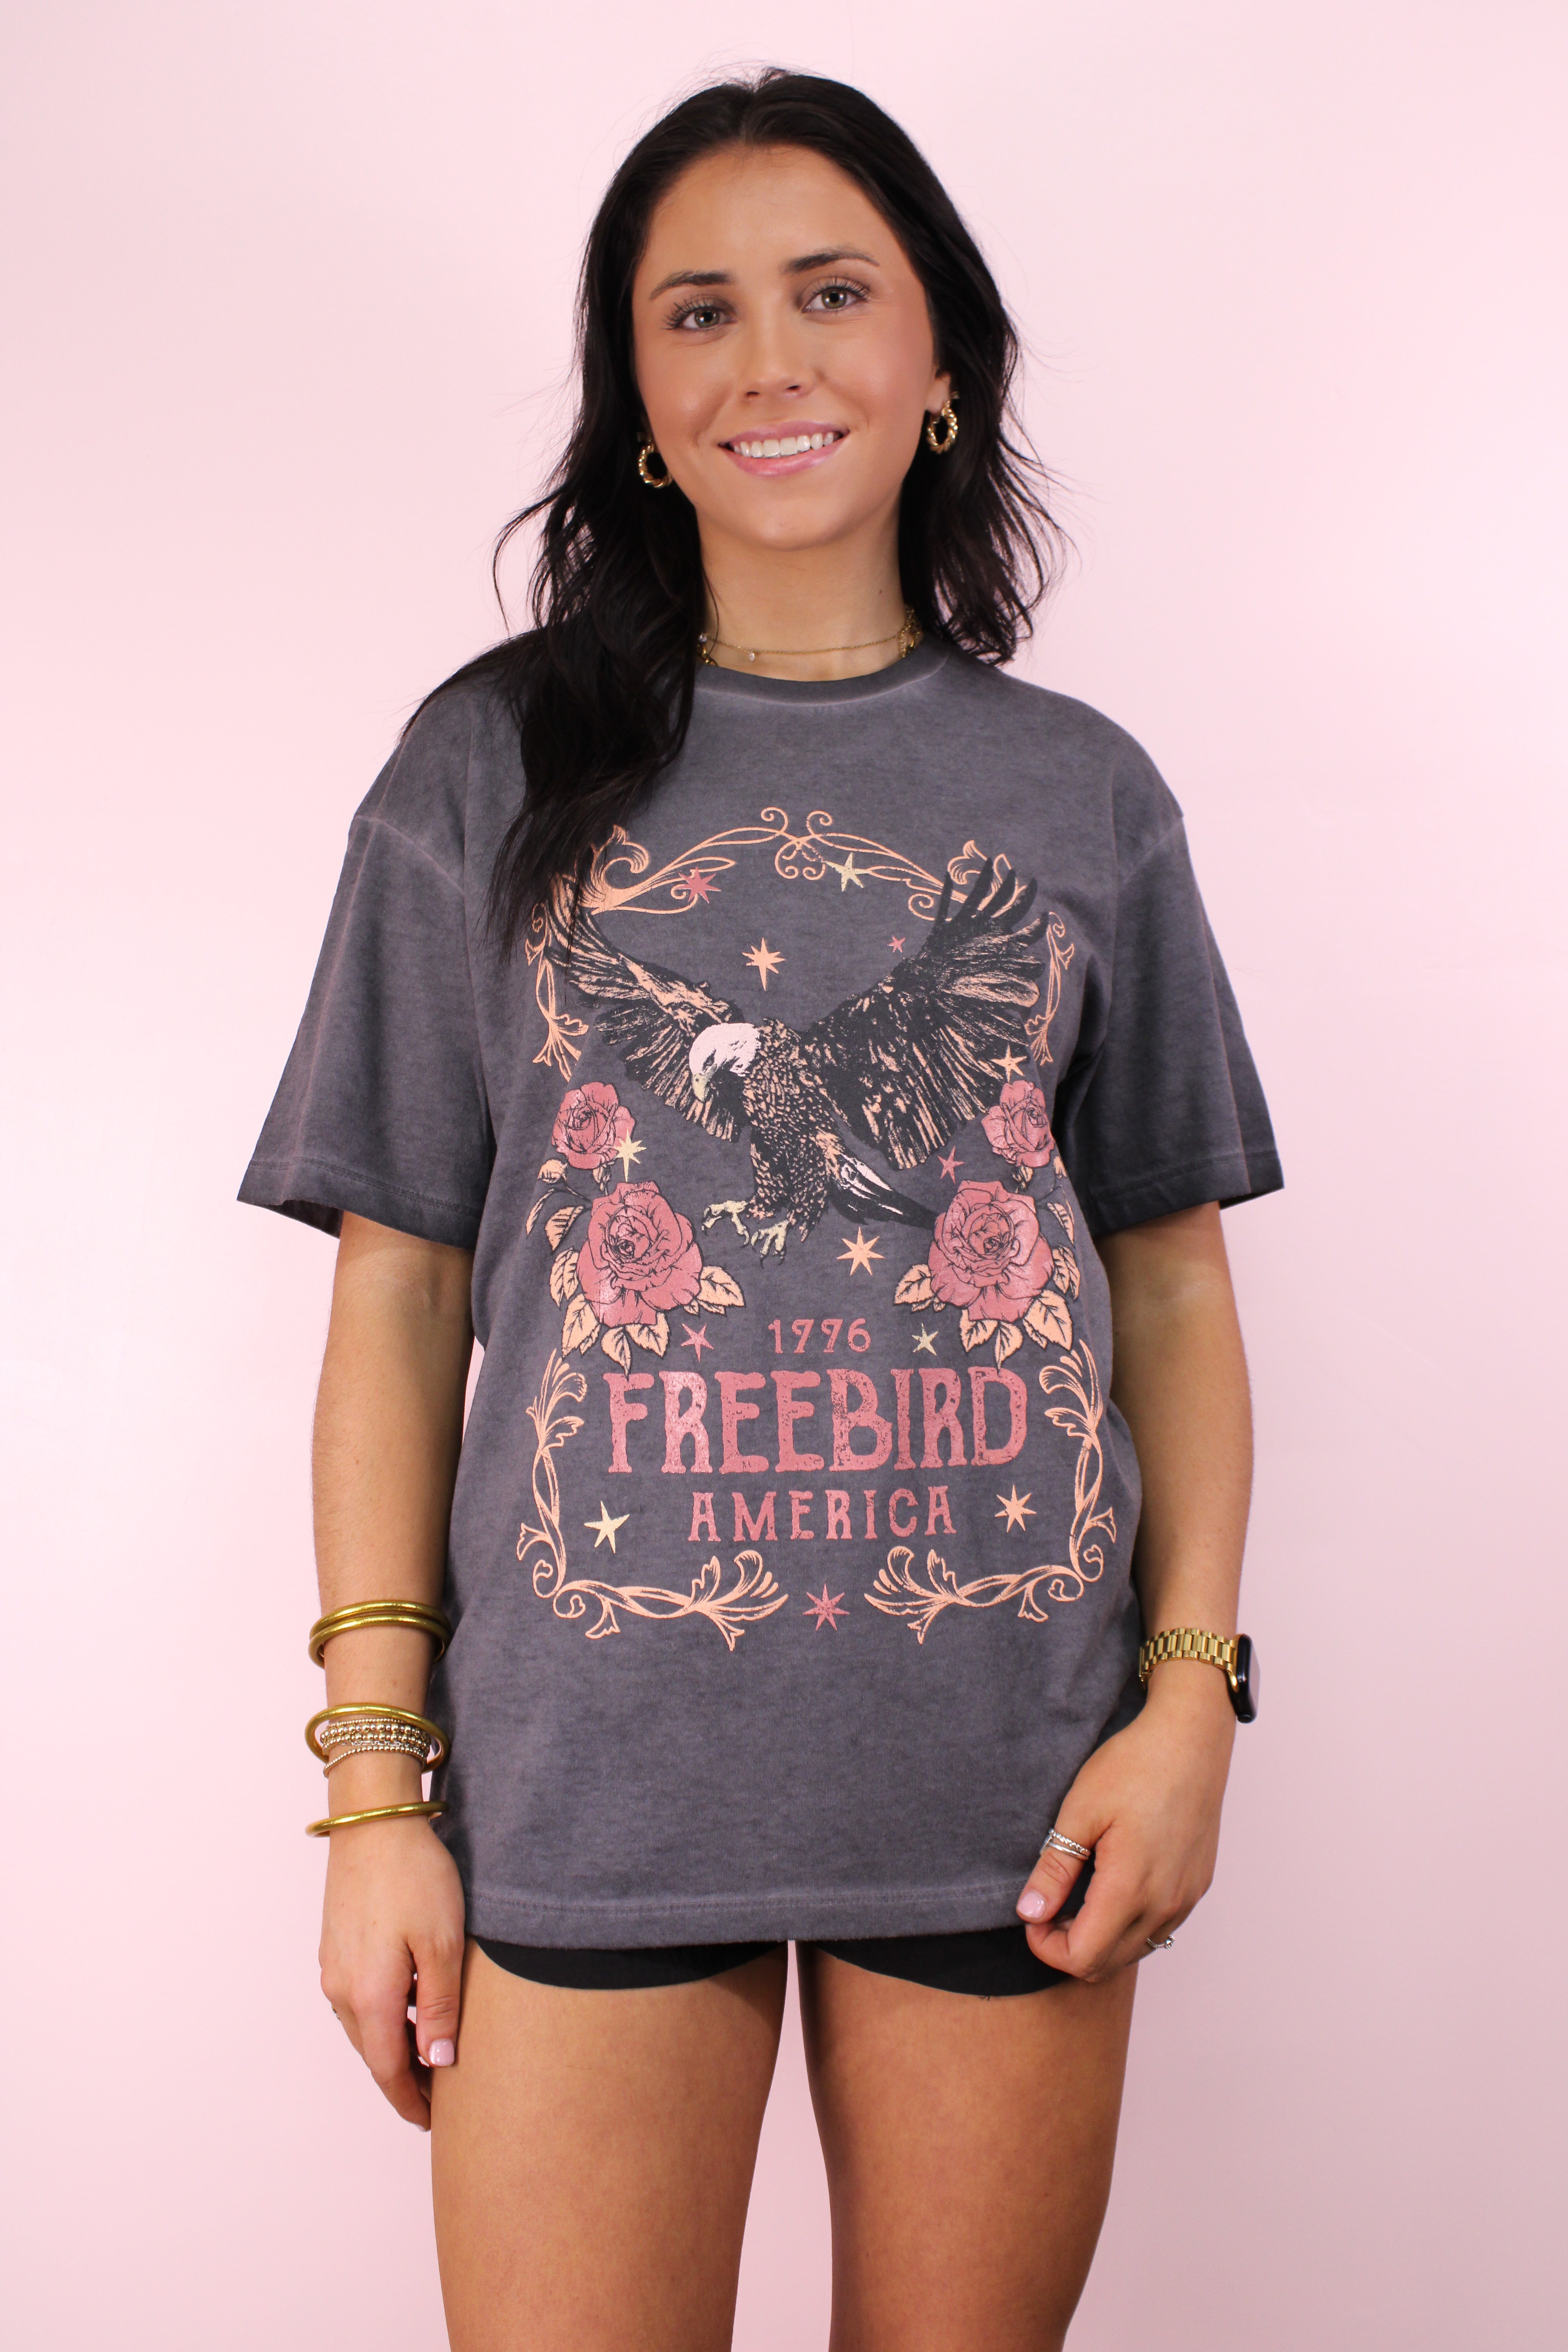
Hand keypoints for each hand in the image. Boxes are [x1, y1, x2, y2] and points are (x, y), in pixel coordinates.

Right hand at [318, 1785, 466, 2128]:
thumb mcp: (442, 1944)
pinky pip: (357, 1999)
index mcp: (370, 1995)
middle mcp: (341, 1990)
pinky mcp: (334, 1947)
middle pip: (373, 2053)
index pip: (388, 2070)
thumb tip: (437, 2062)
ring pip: (364, 2027)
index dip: (409, 2100)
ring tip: (430, 2053)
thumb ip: (439, 2008)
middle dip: (404, 2079)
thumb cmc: (414, 1876)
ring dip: (393, 2046)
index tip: (433, 2122)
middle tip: (441, 2094)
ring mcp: (333, 1968)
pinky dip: (382, 2016)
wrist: (374, 1821)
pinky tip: (409, 2006)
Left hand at [1015, 1665, 1235, 1979]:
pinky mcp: (1197, 1886)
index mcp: (1131, 1889)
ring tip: (1077, 1897)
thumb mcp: (1079, 1811)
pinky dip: (1128, 1926)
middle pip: (1107, 1963)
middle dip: (1068, 1947)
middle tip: (1048, 1906)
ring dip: (1100, 1939)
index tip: (1032, 1916)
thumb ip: (1055, 1869)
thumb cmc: (1134, 1766)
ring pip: (1135, 1950)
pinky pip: (1159, 1928)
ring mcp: (1186, 1897)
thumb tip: (1030, 1912)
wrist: (1190, 1739)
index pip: (1083, 1958)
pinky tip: (1111, 1889)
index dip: (1046, 1948)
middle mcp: (1165, 1904)